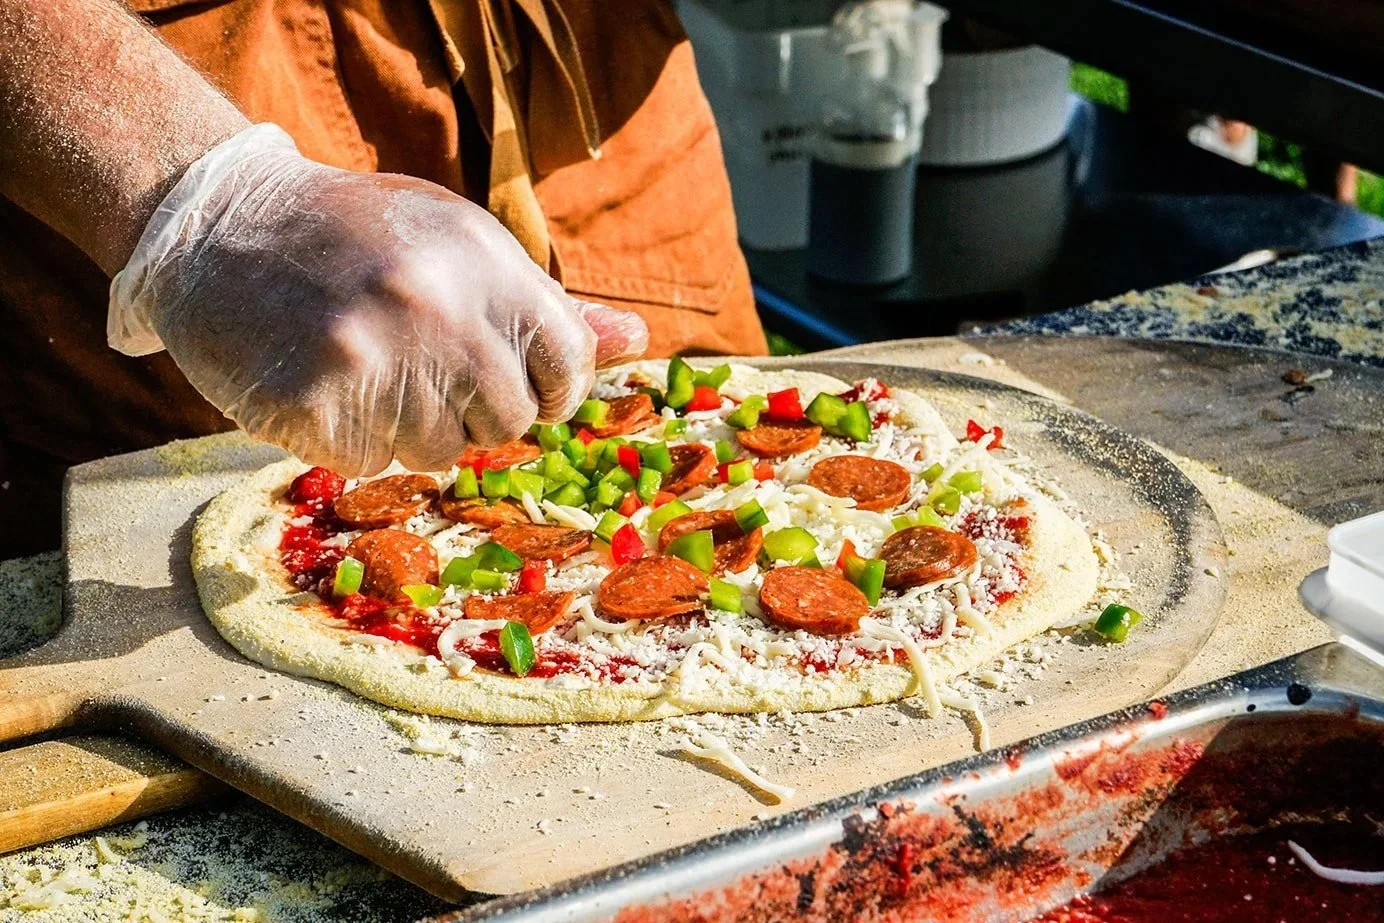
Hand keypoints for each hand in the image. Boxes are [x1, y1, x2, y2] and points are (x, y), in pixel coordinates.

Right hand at [109, 126, 647, 473]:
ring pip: (440, 453)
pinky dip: (352, 441)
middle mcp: (439, 308)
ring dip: (409, 428)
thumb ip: (542, 303)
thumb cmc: (357, 236)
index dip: (553, 387)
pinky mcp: (312, 401)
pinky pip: (370, 464)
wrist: (218, 222)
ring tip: (368, 369)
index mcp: (485, 261)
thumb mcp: (458, 241)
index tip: (522, 384)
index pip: (570, 361)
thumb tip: (639, 343)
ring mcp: (374, 357)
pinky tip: (325, 385)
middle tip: (422, 368)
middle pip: (510, 422)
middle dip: (475, 411)